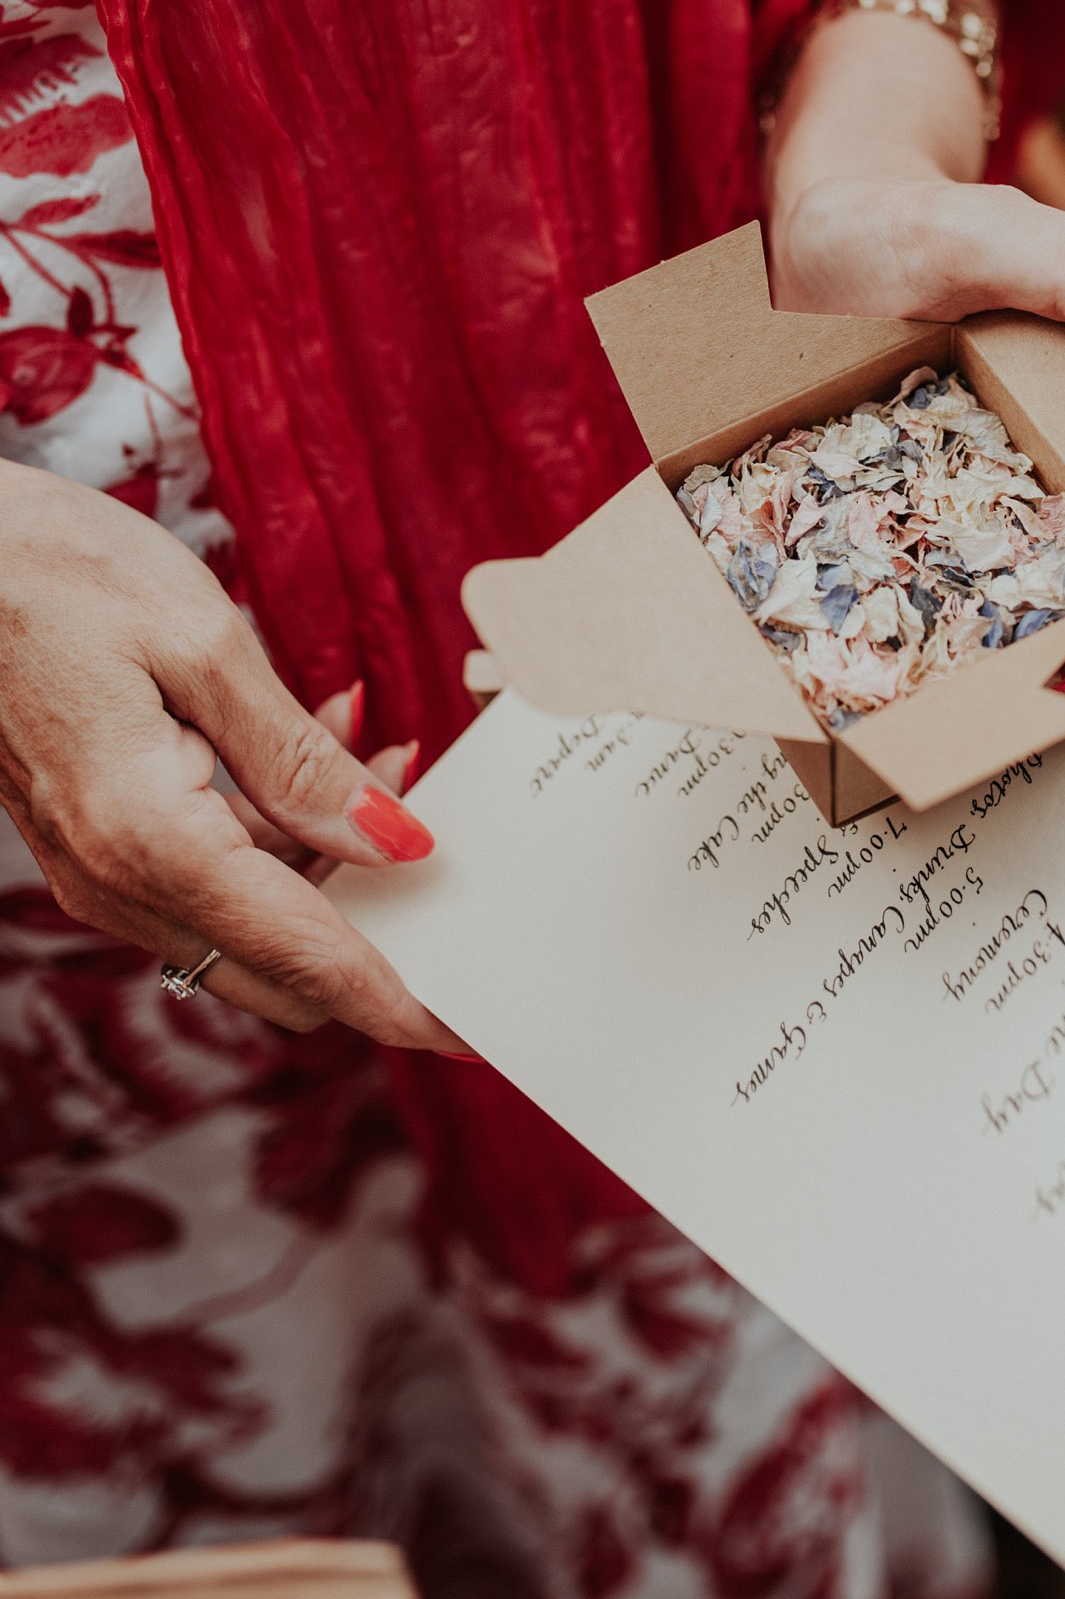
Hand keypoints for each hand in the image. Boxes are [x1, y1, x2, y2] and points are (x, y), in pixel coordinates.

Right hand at [0, 460, 463, 1048]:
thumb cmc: (53, 572)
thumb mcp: (202, 644)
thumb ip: (301, 760)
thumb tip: (396, 843)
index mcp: (150, 840)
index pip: (308, 958)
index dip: (402, 1000)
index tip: (477, 1026)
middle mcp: (117, 880)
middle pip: (282, 970)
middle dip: (378, 925)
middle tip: (440, 829)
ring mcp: (99, 868)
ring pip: (250, 924)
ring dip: (332, 864)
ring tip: (381, 751)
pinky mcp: (97, 839)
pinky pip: (211, 876)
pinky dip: (282, 837)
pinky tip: (319, 744)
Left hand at [764, 5, 1064, 697]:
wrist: (809, 236)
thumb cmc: (911, 227)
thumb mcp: (988, 236)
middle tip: (995, 703)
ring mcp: (990, 536)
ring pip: (1023, 647)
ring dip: (990, 684)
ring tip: (920, 700)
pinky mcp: (911, 551)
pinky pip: (930, 629)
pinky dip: (911, 656)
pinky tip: (860, 665)